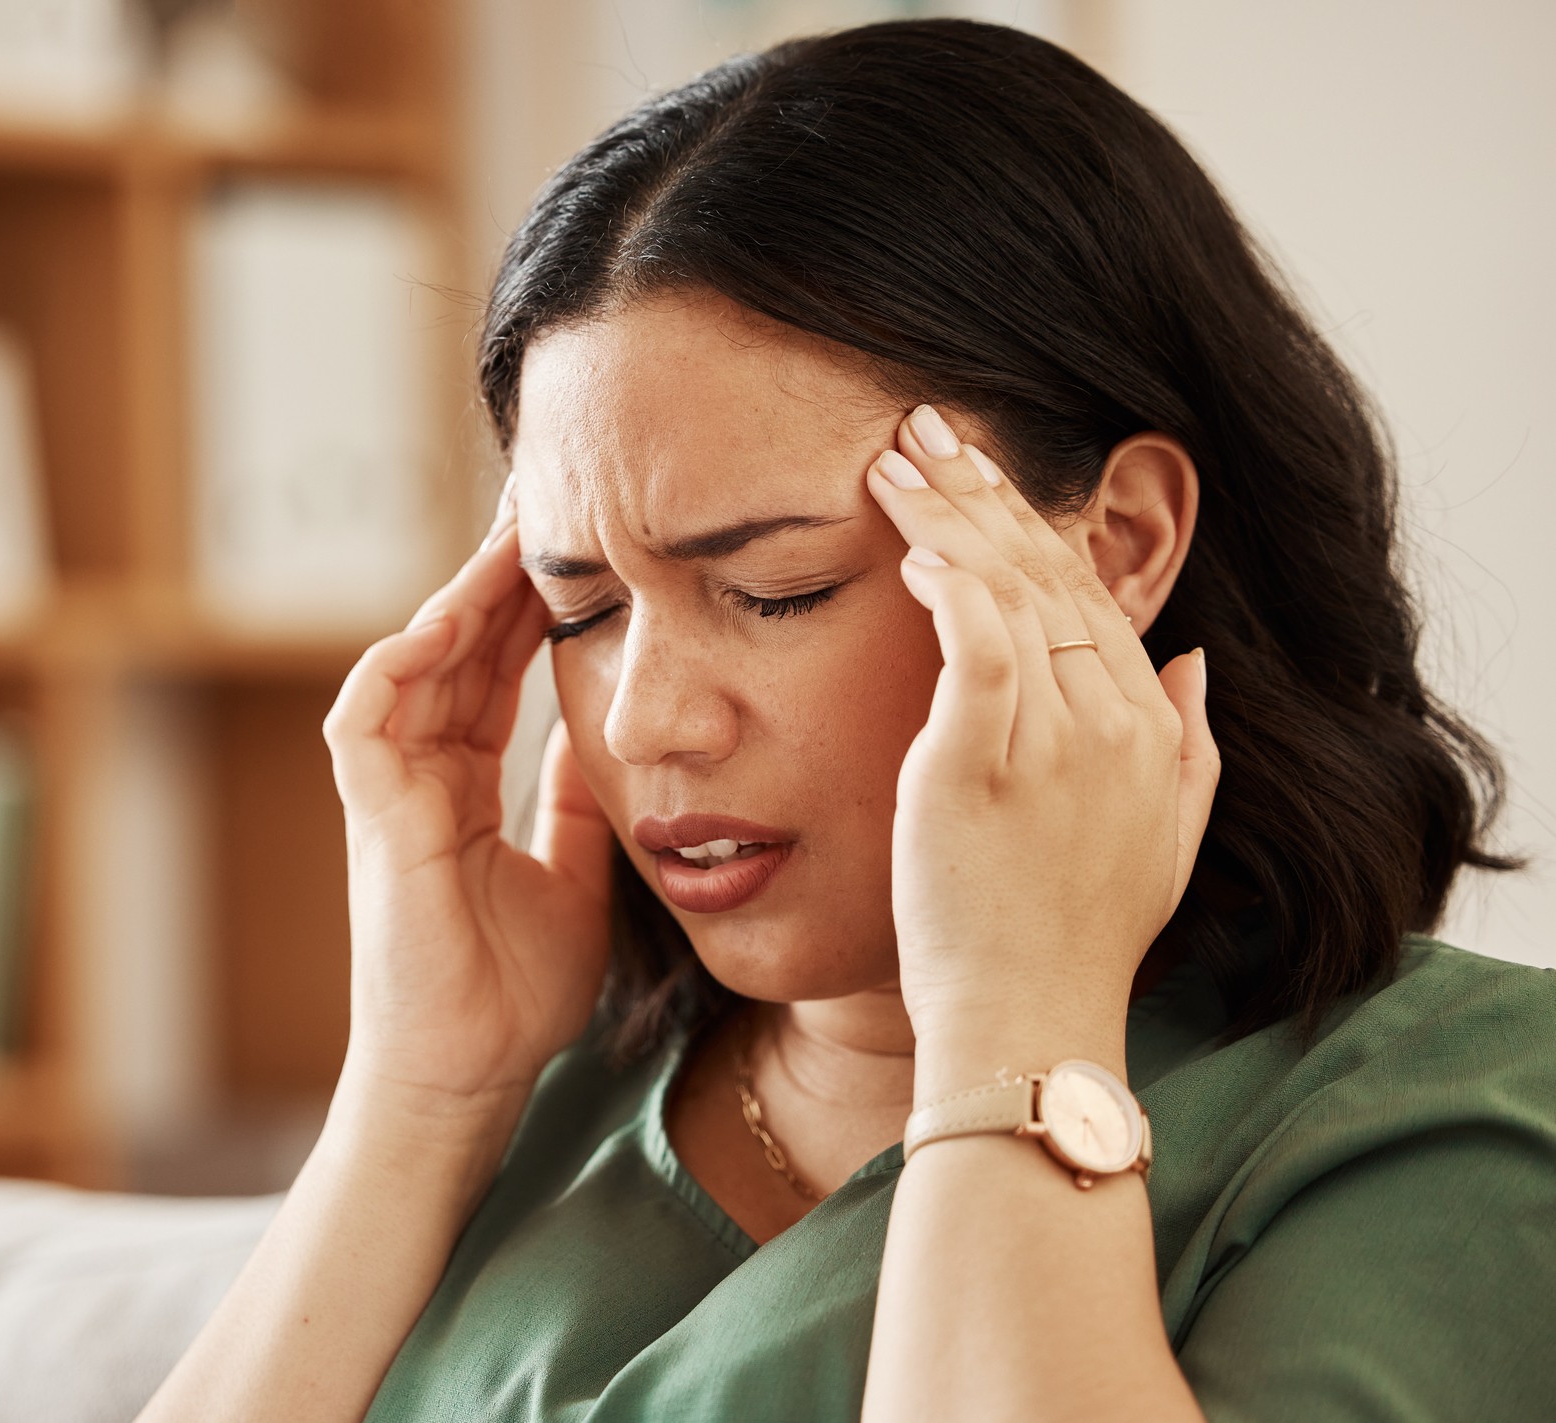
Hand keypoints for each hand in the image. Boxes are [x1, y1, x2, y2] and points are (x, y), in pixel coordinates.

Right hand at [323, 486, 613, 1119]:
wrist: (468, 1077)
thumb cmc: (511, 996)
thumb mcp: (573, 876)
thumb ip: (575, 804)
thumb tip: (603, 737)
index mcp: (462, 787)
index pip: (493, 671)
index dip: (528, 607)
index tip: (576, 544)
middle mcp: (420, 777)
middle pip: (454, 650)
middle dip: (495, 576)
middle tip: (540, 498)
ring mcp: (389, 795)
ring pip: (410, 666)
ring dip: (454, 601)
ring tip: (506, 538)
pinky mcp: (371, 821)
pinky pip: (366, 720)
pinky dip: (396, 666)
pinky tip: (439, 623)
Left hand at [862, 407, 1218, 1075]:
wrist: (1030, 1017)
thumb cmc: (1077, 939)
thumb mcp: (1163, 838)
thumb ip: (1188, 743)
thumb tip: (1191, 662)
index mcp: (1149, 727)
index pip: (1087, 594)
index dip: (1031, 524)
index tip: (981, 474)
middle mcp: (1112, 721)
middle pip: (1045, 573)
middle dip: (983, 490)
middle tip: (926, 427)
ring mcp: (1050, 741)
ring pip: (1006, 593)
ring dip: (947, 516)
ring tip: (896, 461)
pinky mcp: (979, 765)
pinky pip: (977, 649)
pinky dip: (950, 588)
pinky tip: (916, 546)